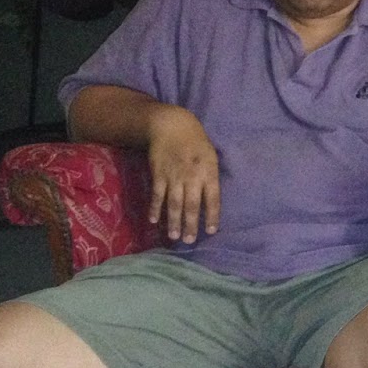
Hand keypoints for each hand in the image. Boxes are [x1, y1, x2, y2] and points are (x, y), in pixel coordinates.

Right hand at [145, 106, 219, 242]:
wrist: (172, 126)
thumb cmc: (196, 142)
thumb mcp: (211, 157)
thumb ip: (211, 178)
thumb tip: (211, 201)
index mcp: (209, 172)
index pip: (213, 199)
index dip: (212, 216)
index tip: (211, 231)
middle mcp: (192, 177)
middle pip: (192, 205)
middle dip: (191, 224)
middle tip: (190, 241)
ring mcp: (174, 176)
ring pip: (174, 203)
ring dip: (174, 221)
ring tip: (174, 237)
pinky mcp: (159, 175)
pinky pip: (157, 195)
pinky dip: (155, 208)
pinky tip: (154, 221)